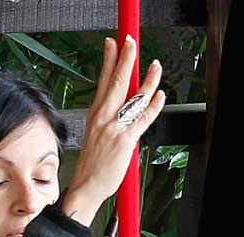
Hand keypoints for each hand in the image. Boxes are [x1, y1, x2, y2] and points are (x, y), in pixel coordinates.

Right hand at [62, 37, 164, 225]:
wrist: (84, 187)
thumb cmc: (91, 167)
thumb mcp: (94, 136)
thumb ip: (107, 120)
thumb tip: (121, 110)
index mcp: (95, 115)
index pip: (102, 80)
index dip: (108, 59)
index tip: (112, 43)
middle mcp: (103, 118)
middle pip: (116, 81)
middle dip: (125, 58)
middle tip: (131, 41)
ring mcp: (114, 128)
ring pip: (133, 97)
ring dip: (147, 80)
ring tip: (155, 67)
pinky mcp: (125, 140)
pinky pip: (142, 119)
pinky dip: (153, 106)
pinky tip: (159, 96)